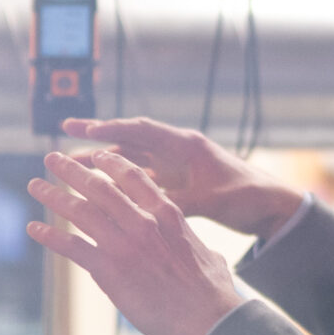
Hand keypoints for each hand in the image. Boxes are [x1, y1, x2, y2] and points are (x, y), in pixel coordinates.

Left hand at [26, 149, 245, 334]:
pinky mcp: (109, 271)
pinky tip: (34, 228)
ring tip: (36, 185)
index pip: (134, 178)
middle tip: (52, 159)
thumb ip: (199, 249)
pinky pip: (72, 247)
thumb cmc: (214, 294)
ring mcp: (124, 244)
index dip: (111, 164)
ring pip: (80, 211)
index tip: (96, 156)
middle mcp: (143, 222)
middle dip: (72, 171)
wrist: (209, 320)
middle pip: (100, 187)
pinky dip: (50, 236)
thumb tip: (211, 257)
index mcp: (168, 214)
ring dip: (54, 196)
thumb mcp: (210, 257)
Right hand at [59, 115, 304, 237]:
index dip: (110, 129)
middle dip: (97, 136)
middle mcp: (177, 151)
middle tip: (63, 131)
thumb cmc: (247, 196)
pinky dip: (119, 181)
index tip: (81, 129)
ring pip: (131, 160)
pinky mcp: (177, 183)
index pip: (141, 130)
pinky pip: (141, 178)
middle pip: (130, 139)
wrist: (270, 205)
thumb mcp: (212, 199)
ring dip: (103, 161)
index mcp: (186, 145)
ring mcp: (175, 167)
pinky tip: (98, 188)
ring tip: (71, 163)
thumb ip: (180, 200)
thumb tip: (148, 205)